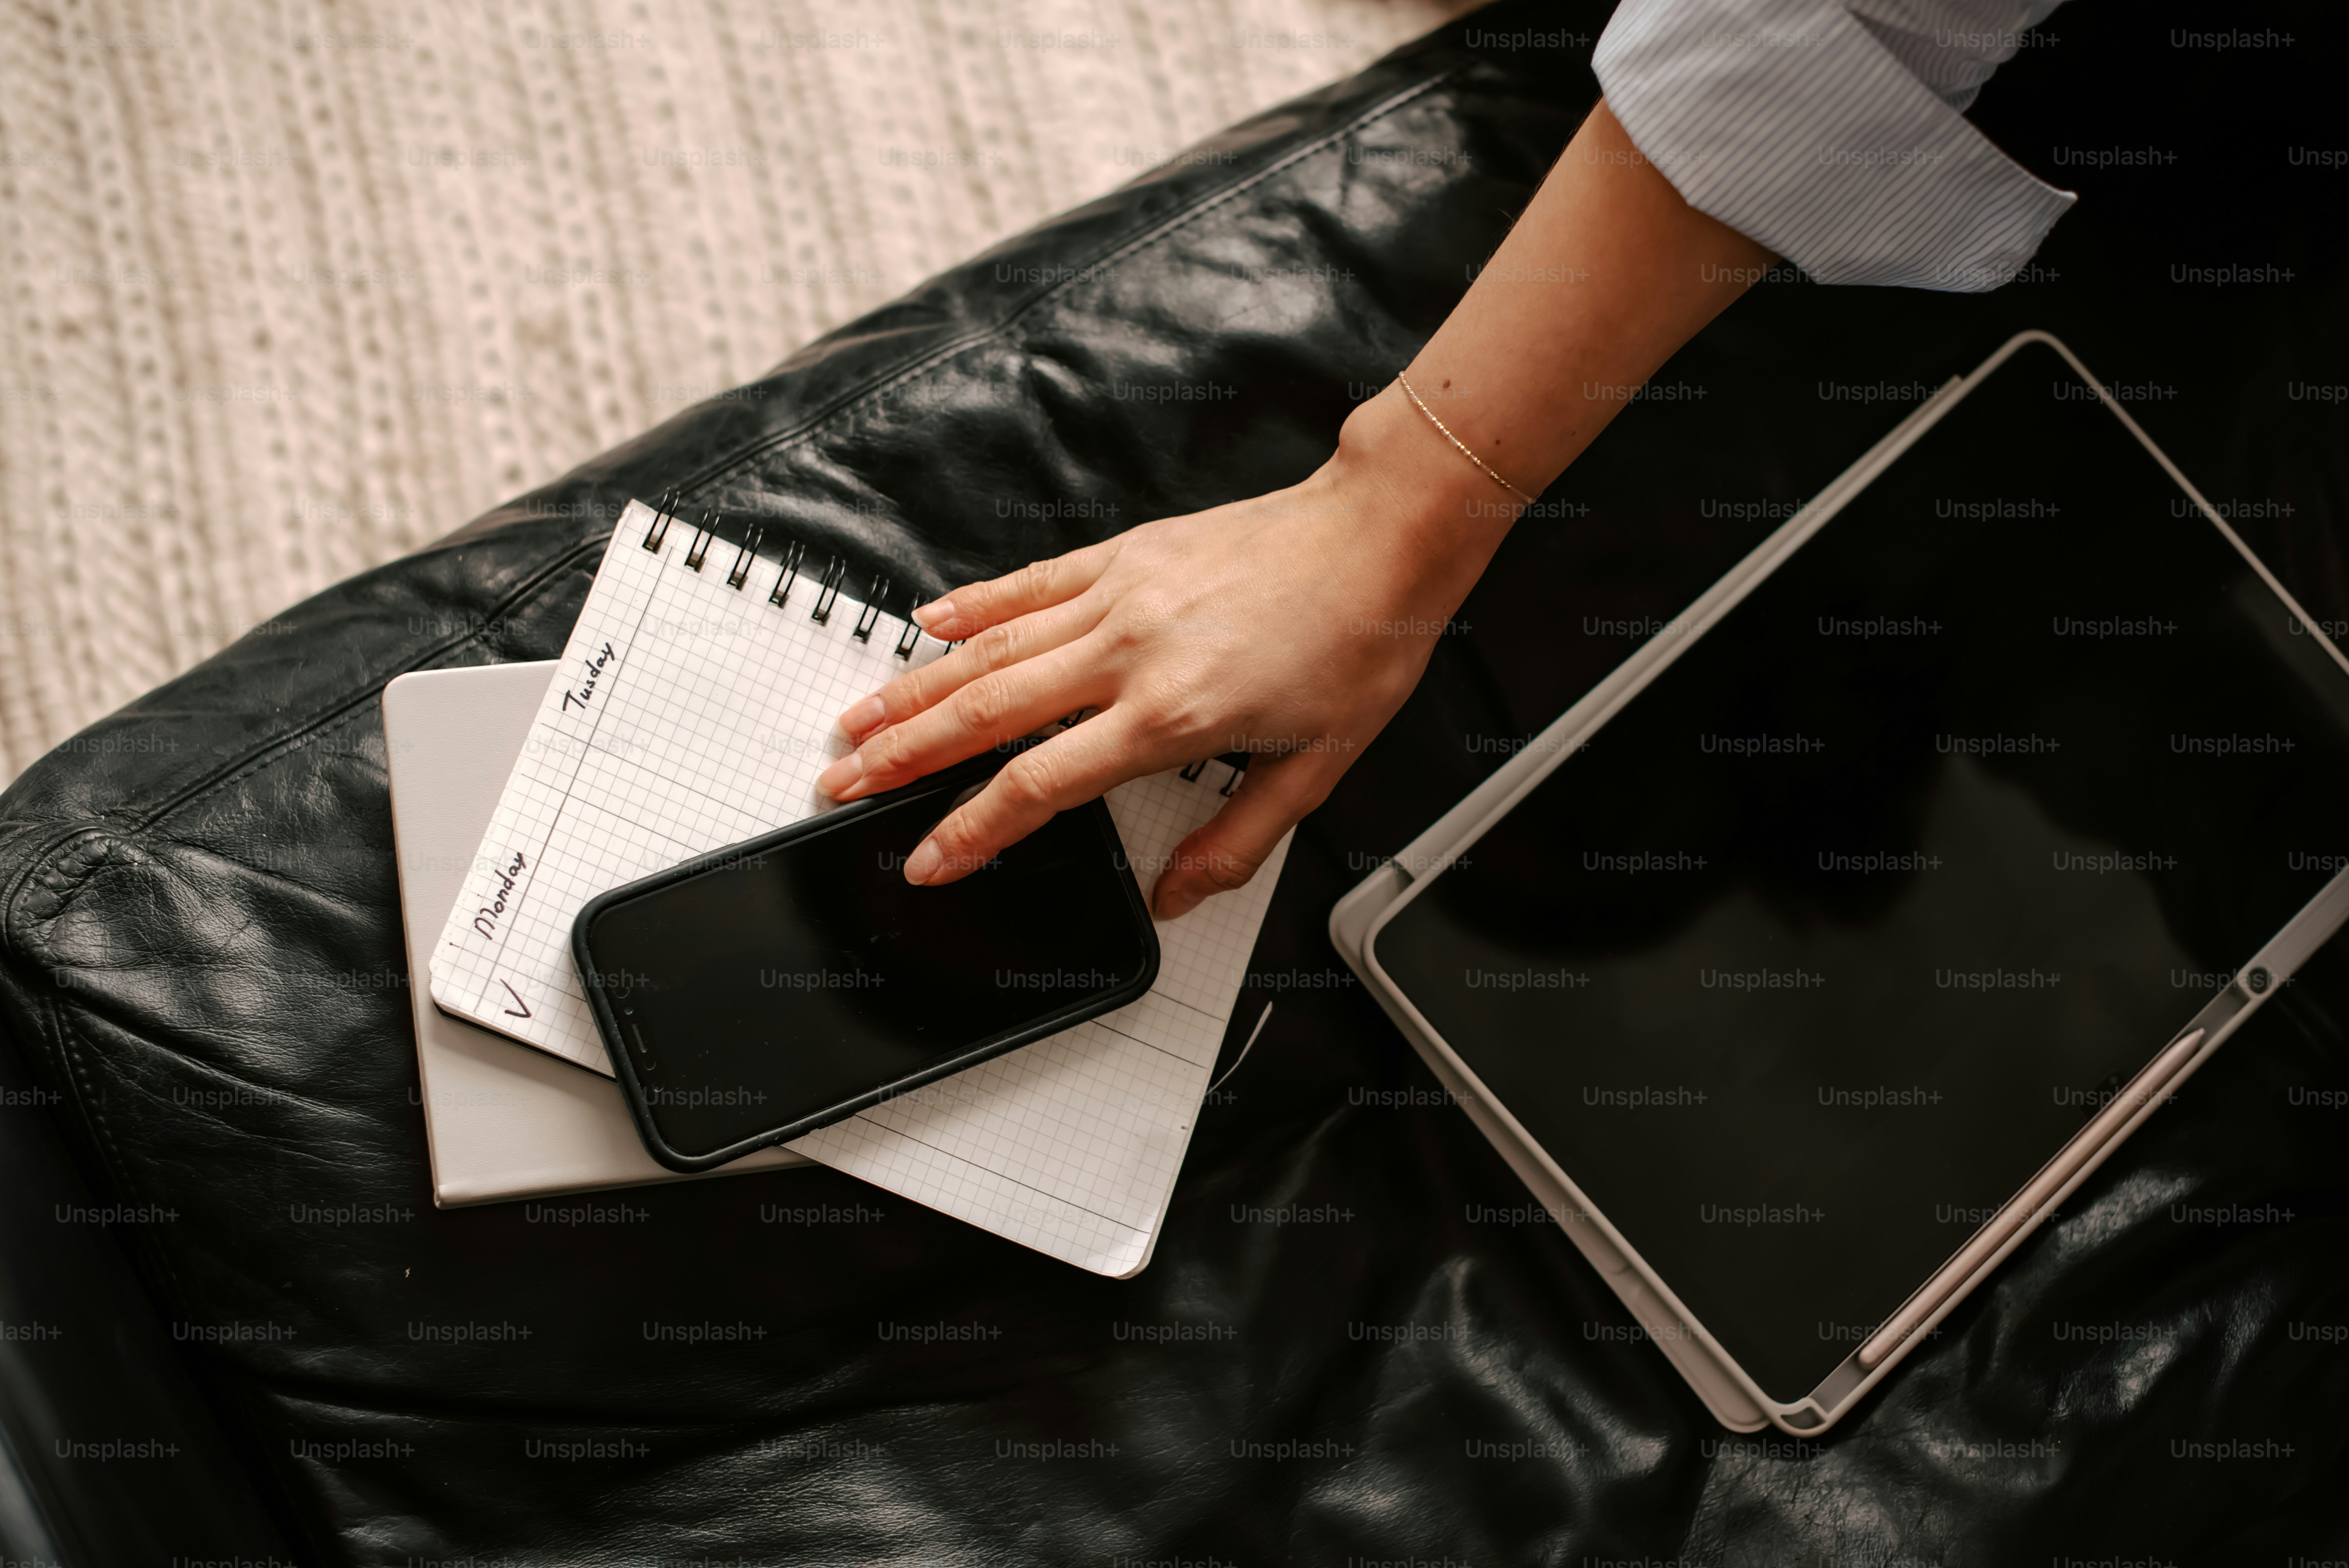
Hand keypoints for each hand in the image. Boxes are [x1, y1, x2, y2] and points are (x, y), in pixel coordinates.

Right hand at [816, 395, 1514, 918]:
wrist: (1381, 536)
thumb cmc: (1358, 644)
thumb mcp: (1317, 768)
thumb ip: (1237, 841)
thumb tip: (1176, 897)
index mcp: (1172, 716)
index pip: (1041, 785)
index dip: (973, 829)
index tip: (927, 858)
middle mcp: (1129, 653)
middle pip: (988, 714)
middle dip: (904, 757)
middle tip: (843, 785)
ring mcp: (1119, 596)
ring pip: (990, 649)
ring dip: (915, 688)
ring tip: (858, 721)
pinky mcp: (1124, 555)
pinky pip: (1031, 585)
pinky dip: (973, 606)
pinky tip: (928, 625)